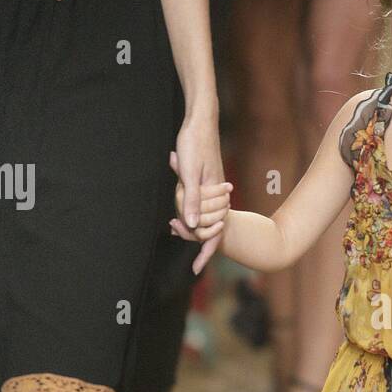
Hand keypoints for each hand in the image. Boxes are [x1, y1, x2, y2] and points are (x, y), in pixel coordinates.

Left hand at [169, 131, 230, 273]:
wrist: (201, 121)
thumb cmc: (194, 143)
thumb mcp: (189, 173)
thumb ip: (191, 200)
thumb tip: (190, 225)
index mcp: (215, 195)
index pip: (213, 231)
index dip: (205, 252)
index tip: (197, 270)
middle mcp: (218, 195)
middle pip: (207, 226)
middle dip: (193, 236)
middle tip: (175, 233)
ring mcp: (214, 189)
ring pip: (203, 216)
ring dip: (189, 222)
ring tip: (174, 227)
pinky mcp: (209, 183)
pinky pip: (201, 204)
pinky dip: (191, 209)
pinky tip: (181, 213)